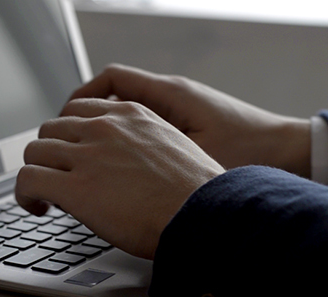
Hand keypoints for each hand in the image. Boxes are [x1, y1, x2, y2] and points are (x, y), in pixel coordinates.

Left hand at [15, 99, 223, 259]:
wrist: (205, 215)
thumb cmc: (196, 193)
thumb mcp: (172, 146)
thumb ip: (139, 143)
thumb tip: (121, 161)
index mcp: (129, 114)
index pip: (77, 109)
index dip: (66, 133)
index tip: (67, 153)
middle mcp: (105, 128)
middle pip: (50, 128)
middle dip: (49, 153)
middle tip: (55, 176)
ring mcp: (88, 156)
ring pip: (34, 151)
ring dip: (34, 172)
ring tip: (42, 195)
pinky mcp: (75, 188)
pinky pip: (28, 180)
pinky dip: (24, 194)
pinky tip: (36, 207)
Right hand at [71, 64, 310, 176]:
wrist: (285, 152)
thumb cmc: (246, 152)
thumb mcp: (190, 154)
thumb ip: (145, 150)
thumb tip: (106, 163)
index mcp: (167, 95)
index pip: (112, 79)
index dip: (81, 97)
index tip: (64, 120)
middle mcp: (170, 95)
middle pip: (112, 93)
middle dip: (84, 114)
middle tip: (65, 141)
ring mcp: (177, 109)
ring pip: (125, 109)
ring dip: (102, 126)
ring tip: (84, 154)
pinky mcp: (184, 123)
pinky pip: (143, 122)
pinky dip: (124, 136)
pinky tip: (116, 162)